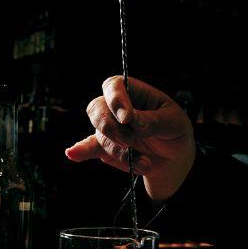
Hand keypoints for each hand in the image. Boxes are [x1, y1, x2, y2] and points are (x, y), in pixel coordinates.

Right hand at [65, 76, 194, 201]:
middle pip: (98, 108)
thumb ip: (153, 121)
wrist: (173, 157)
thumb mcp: (173, 123)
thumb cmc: (174, 131)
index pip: (114, 86)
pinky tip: (73, 154)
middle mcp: (116, 107)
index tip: (127, 118)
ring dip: (120, 151)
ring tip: (144, 163)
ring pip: (101, 135)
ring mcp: (109, 128)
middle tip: (130, 141)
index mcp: (133, 92)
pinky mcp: (106, 148)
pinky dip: (81, 151)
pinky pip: (90, 148)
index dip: (116, 100)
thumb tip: (133, 121)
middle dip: (111, 127)